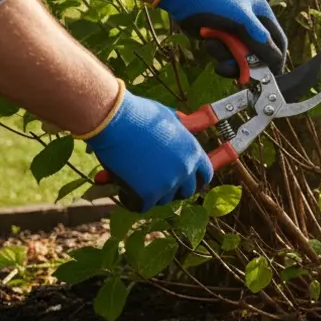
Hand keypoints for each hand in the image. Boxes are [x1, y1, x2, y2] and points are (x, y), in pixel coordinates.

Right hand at [83, 86, 212, 212]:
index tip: (184, 182)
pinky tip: (123, 190)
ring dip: (151, 194)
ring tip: (136, 181)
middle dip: (173, 190)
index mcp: (193, 151)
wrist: (114, 121)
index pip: (205, 175)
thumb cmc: (137, 115)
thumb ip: (177, 129)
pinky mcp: (148, 193)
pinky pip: (142, 206)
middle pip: (186, 191)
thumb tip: (182, 121)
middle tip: (157, 184)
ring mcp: (168, 182)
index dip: (194, 180)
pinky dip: (132, 200)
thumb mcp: (167, 118)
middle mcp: (185, 169)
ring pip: (164, 200)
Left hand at [155, 0, 286, 76]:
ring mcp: (235, 30)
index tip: (270, 76)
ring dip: (229, 57)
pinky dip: (218, 52)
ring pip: (241, 56)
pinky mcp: (220, 37)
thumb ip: (261, 42)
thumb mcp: (242, 22)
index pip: (278, 42)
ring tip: (214, 46)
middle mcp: (251, 23)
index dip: (276, 59)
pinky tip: (208, 42)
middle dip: (247, 61)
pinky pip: (226, 54)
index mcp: (262, 14)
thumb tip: (277, 61)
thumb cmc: (215, 2)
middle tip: (239, 70)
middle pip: (258, 52)